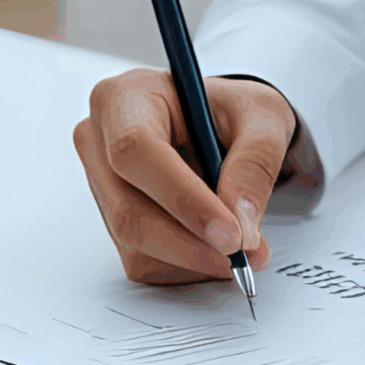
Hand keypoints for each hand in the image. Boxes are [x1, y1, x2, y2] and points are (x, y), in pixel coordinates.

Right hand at [73, 68, 296, 283]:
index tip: (230, 233)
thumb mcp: (264, 115)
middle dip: (192, 243)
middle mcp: (100, 141)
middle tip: (245, 255)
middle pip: (129, 210)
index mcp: (126, 98)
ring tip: (243, 251)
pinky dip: (187, 266)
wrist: (226, 128)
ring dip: (194, 259)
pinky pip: (143, 261)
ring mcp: (102, 185)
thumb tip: (240, 220)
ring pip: (136, 243)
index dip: (182, 199)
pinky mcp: (113, 221)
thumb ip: (256, 160)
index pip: (135, 151)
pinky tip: (216, 249)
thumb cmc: (235, 112)